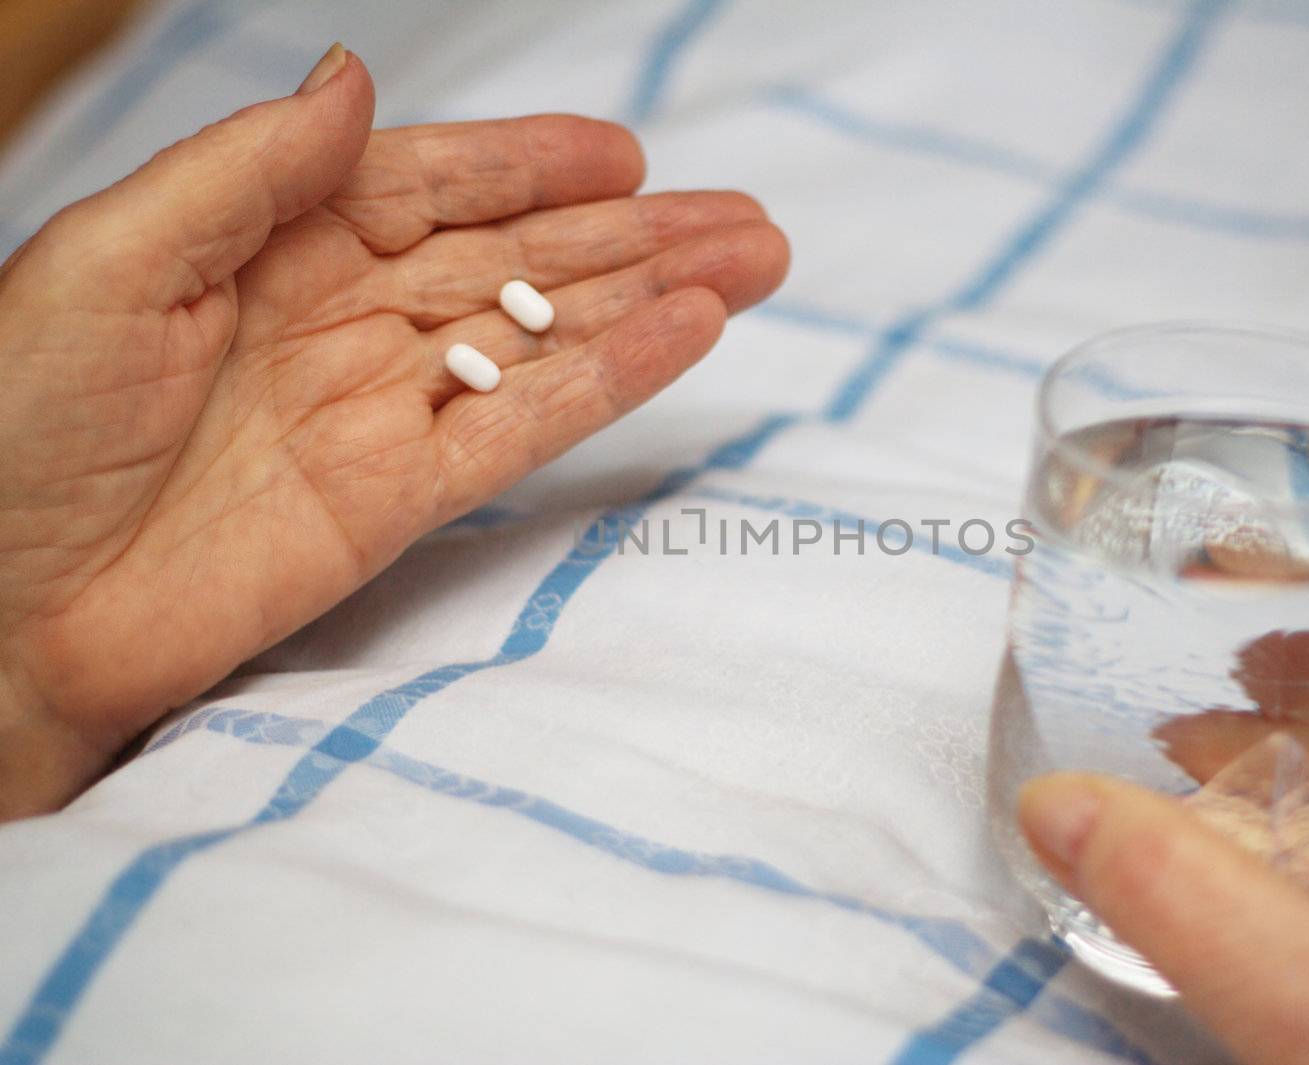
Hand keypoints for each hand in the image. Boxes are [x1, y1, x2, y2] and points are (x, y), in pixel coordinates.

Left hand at [0, 46, 788, 817]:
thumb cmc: (11, 426)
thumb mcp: (109, 261)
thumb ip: (246, 175)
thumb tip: (356, 78)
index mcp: (267, 245)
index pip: (429, 187)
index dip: (529, 166)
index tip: (624, 153)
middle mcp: (340, 320)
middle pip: (515, 263)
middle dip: (632, 237)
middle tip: (746, 220)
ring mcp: (379, 412)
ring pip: (542, 339)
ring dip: (649, 302)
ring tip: (753, 266)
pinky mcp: (401, 501)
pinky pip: (523, 430)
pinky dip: (608, 383)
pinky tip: (686, 339)